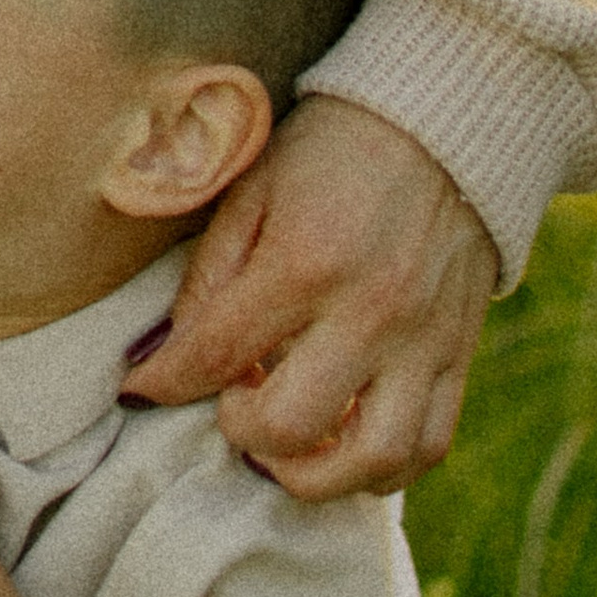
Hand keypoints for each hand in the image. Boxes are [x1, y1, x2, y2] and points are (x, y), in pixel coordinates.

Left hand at [121, 95, 494, 497]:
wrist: (447, 120)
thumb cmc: (333, 148)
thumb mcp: (255, 184)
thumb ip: (211, 271)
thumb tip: (167, 351)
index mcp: (305, 259)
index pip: (215, 353)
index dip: (160, 383)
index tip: (138, 390)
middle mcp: (368, 310)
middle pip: (290, 423)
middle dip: (240, 432)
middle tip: (229, 405)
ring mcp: (421, 340)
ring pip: (371, 458)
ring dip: (313, 476)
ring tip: (282, 449)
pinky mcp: (458, 355)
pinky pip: (428, 445)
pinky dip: (381, 469)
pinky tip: (342, 448)